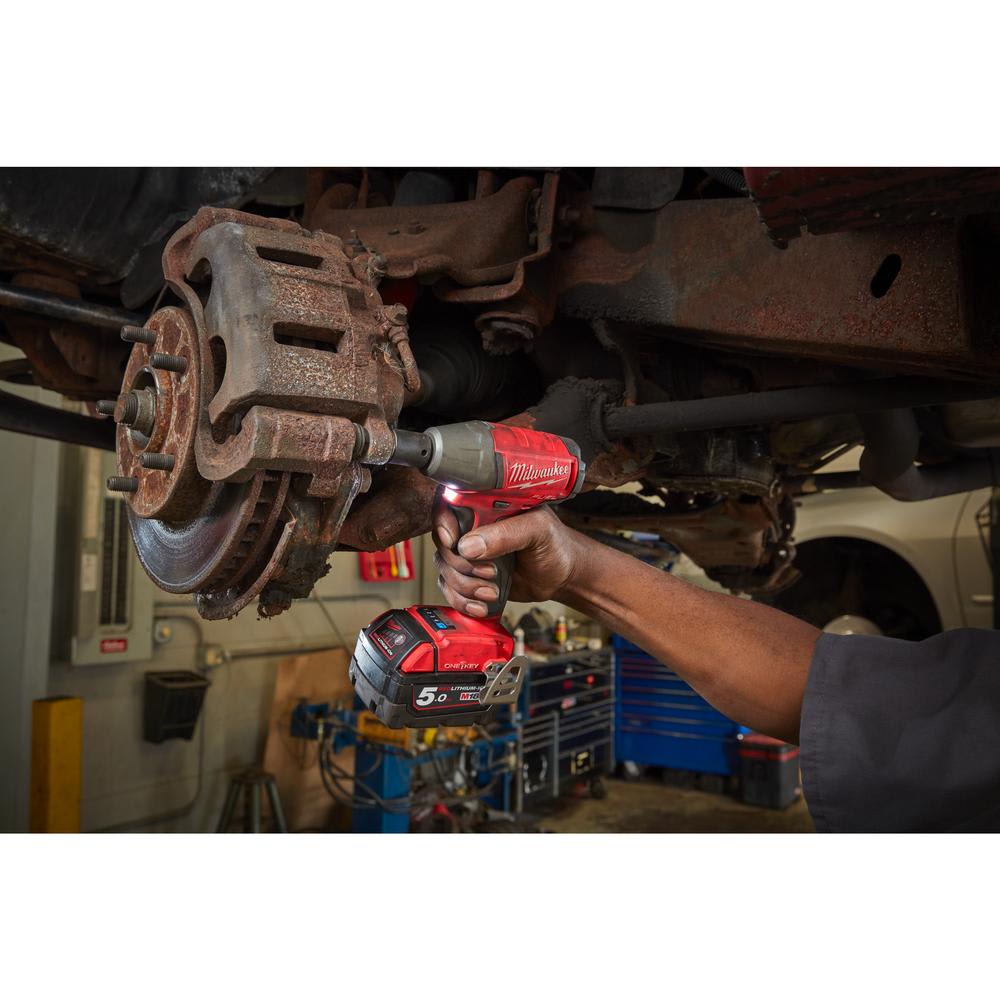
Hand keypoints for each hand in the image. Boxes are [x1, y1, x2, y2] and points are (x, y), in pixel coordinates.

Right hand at [432, 503, 583, 617]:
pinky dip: (462, 601)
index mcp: (486, 507)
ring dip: (464, 586)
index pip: (449, 506)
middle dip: (462, 565)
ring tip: (491, 592)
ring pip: (444, 568)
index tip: (452, 542)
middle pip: (442, 543)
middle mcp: (473, 528)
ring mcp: (470, 554)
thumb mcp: (537, 530)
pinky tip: (482, 605)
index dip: (443, 523)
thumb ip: (506, 533)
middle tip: (490, 573)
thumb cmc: (555, 544)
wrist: (563, 576)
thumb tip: (468, 546)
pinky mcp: (471, 577)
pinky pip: (450, 589)